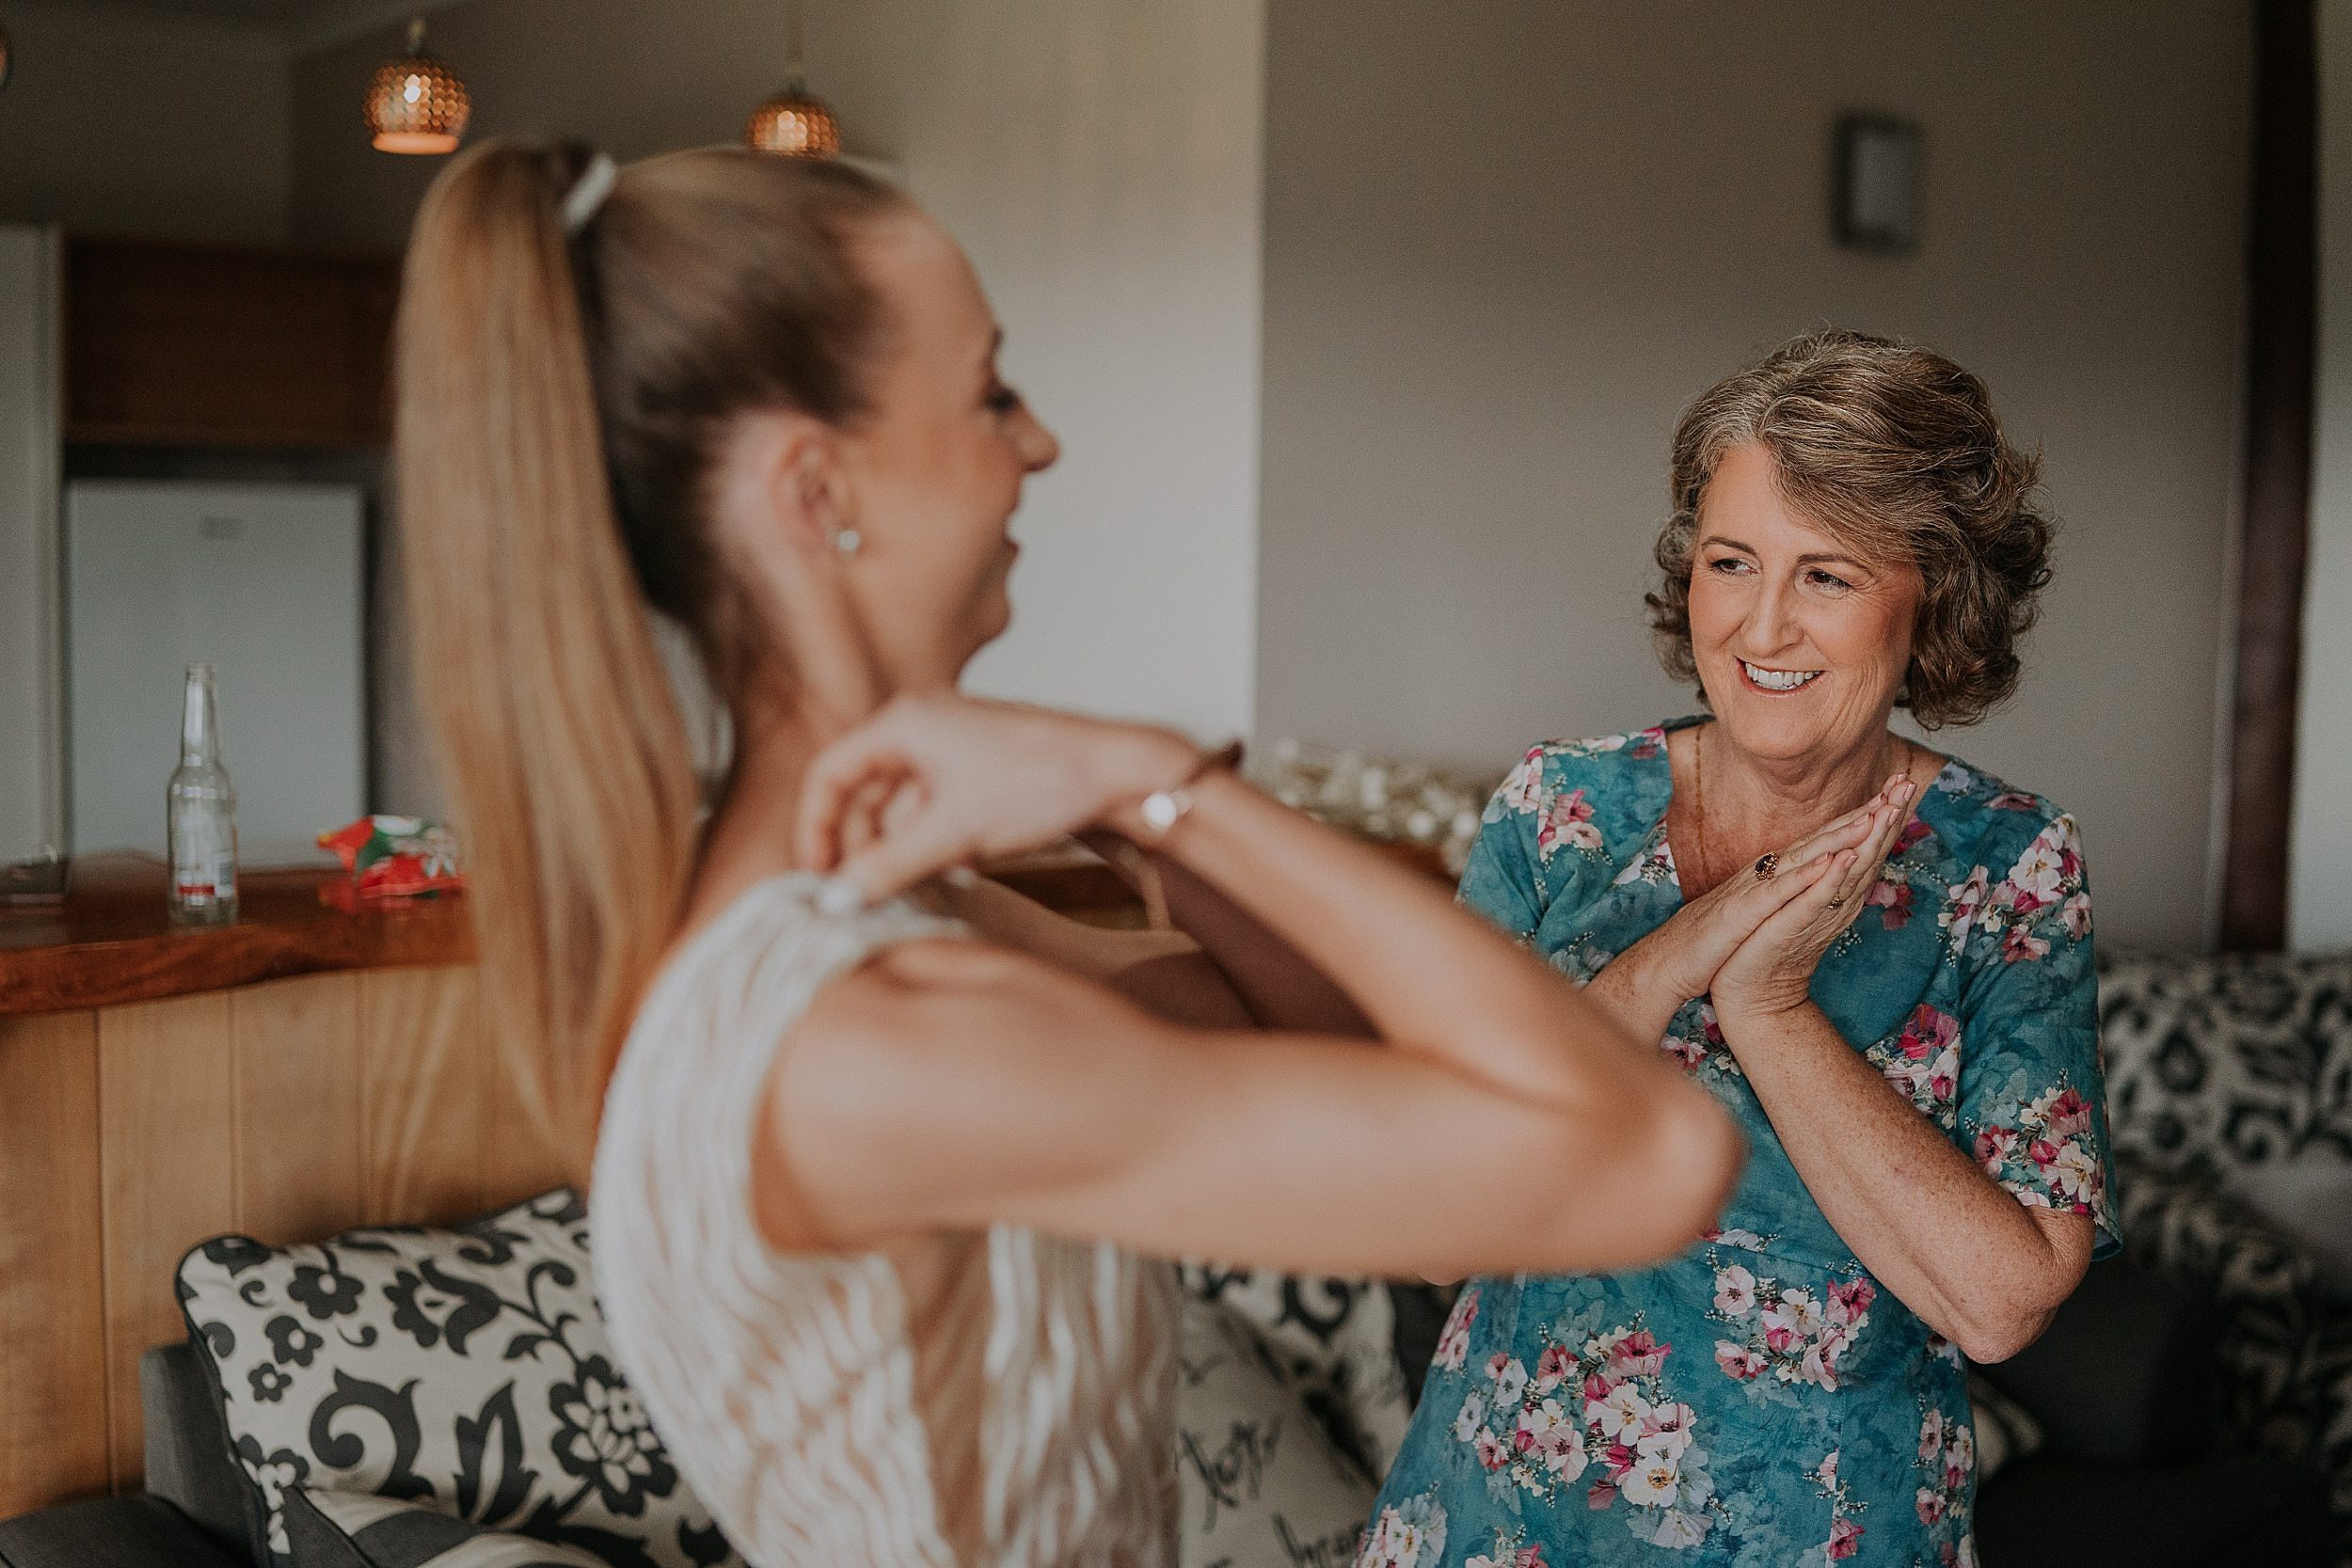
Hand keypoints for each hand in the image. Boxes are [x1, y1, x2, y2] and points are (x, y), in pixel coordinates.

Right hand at [795, 691, 1197, 904]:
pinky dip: (938, 840)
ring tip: (929, 881)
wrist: (1121, 773)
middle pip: (862, 794)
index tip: (818, 877)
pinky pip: (934, 808)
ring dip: (907, 848)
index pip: (829, 774)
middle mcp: (920, 725)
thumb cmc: (1045, 780)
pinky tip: (963, 867)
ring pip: (901, 806)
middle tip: (866, 895)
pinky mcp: (976, 768)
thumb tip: (834, 898)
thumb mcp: (955, 832)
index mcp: (903, 723)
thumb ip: (888, 866)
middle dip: (864, 845)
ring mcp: (950, 745)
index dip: (815, 828)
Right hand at [1632, 783, 1901, 1006]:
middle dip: (1863, 812)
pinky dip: (1804, 877)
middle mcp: (1766, 872)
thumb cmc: (1715, 937)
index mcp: (1774, 873)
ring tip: (1873, 816)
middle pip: (1822, 837)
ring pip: (1803, 857)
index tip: (1898, 795)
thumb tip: (1814, 869)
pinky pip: (1777, 893)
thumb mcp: (1759, 907)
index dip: (1862, 816)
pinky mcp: (1740, 913)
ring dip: (1839, 836)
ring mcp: (1753, 889)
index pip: (1825, 840)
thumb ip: (1784, 885)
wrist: (1672, 962)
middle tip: (1901, 787)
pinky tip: (1829, 864)